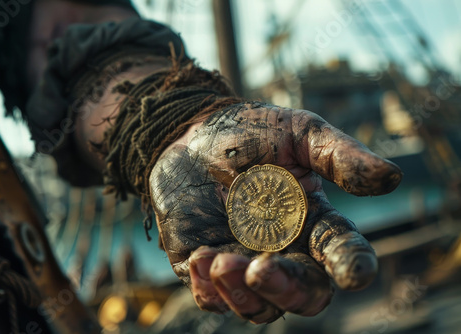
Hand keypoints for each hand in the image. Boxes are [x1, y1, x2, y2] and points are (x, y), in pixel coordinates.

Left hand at [149, 102, 401, 322]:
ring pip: (257, 305)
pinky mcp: (207, 263)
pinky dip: (207, 290)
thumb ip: (339, 156)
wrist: (193, 134)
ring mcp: (244, 260)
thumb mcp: (298, 134)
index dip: (352, 265)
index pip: (341, 251)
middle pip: (302, 294)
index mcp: (312, 220)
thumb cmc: (251, 132)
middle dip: (286, 289)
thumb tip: (392, 176)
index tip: (354, 274)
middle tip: (262, 268)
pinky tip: (199, 260)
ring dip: (242, 293)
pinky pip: (211, 297)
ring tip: (219, 261)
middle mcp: (284, 249)